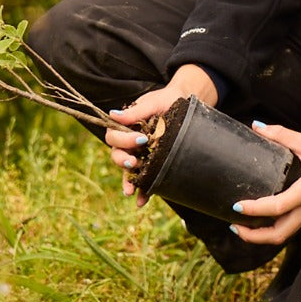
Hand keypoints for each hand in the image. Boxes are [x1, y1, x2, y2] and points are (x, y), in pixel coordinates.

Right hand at [104, 64, 218, 205]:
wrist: (187, 104)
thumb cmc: (168, 100)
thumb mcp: (153, 102)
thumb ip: (135, 111)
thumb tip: (113, 114)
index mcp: (126, 127)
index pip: (114, 137)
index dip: (123, 140)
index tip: (141, 139)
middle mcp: (130, 142)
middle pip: (117, 155)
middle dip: (122, 161)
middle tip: (133, 163)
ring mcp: (141, 154)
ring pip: (128, 171)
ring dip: (128, 181)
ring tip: (130, 191)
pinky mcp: (152, 164)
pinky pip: (144, 180)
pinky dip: (142, 192)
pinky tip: (142, 201)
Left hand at [228, 123, 300, 245]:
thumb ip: (282, 135)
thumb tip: (257, 126)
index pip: (277, 207)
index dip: (255, 209)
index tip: (237, 206)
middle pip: (278, 234)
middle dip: (253, 236)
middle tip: (234, 225)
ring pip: (284, 234)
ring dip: (262, 236)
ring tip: (243, 226)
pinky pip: (291, 227)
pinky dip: (274, 227)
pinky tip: (263, 218)